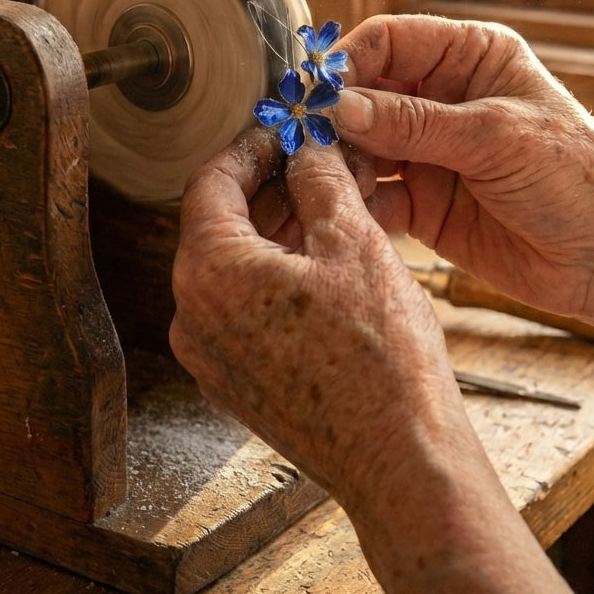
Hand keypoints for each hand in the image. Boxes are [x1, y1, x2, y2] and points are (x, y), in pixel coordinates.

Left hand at [169, 127, 460, 508]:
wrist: (401, 460)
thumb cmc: (381, 360)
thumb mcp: (354, 242)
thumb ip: (320, 179)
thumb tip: (306, 148)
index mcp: (208, 274)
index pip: (210, 183)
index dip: (251, 147)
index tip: (283, 132)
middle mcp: (192, 317)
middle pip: (220, 225)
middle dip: (270, 188)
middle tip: (317, 165)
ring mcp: (212, 356)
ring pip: (235, 268)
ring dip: (277, 231)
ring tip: (331, 208)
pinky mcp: (237, 382)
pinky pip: (245, 308)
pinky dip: (276, 276)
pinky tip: (324, 261)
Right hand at [331, 14, 593, 321]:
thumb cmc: (579, 180)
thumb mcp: (496, 138)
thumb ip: (414, 122)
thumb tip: (339, 106)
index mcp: (471, 59)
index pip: (390, 40)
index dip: (349, 62)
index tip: (316, 91)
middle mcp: (444, 99)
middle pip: (366, 94)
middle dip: (335, 117)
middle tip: (305, 141)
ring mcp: (430, 153)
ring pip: (361, 146)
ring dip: (339, 162)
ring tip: (324, 181)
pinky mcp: (422, 203)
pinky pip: (373, 196)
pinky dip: (353, 203)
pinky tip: (342, 212)